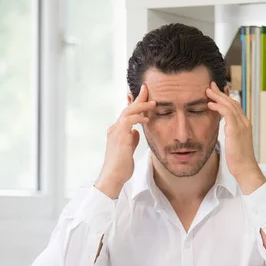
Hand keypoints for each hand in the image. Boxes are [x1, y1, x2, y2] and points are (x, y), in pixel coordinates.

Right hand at [96, 84, 155, 198]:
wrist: (113, 177)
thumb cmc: (120, 167)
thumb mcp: (129, 150)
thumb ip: (132, 139)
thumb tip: (136, 132)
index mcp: (117, 132)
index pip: (126, 114)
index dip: (133, 104)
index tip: (140, 95)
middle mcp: (115, 129)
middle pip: (127, 109)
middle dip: (138, 98)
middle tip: (146, 89)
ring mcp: (116, 132)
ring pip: (128, 111)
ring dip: (141, 106)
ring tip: (153, 103)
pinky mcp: (120, 136)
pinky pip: (129, 121)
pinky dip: (138, 117)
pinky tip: (147, 118)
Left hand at [206, 81, 265, 193]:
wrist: (245, 168)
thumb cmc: (238, 159)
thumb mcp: (234, 143)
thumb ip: (230, 133)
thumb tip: (224, 129)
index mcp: (244, 124)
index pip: (235, 106)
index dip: (225, 98)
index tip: (216, 92)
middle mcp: (244, 122)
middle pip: (232, 102)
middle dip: (220, 93)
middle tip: (210, 86)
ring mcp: (241, 125)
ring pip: (229, 105)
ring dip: (218, 97)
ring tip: (207, 91)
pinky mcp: (236, 130)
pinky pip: (227, 113)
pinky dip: (219, 107)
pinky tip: (210, 104)